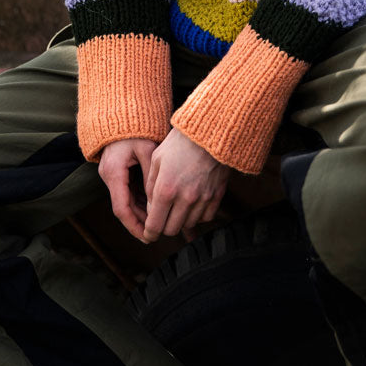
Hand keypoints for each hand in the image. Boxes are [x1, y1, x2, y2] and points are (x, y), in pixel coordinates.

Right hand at [98, 138, 158, 240]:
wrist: (122, 111)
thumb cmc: (136, 128)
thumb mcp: (148, 150)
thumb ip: (152, 175)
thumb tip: (160, 200)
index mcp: (114, 172)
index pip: (122, 208)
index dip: (134, 226)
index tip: (147, 237)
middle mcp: (109, 176)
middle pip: (123, 207)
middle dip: (139, 222)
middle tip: (155, 234)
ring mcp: (111, 174)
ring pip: (125, 201)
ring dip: (140, 212)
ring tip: (157, 223)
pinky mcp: (116, 171)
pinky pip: (127, 192)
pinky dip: (138, 201)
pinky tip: (152, 207)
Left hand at [143, 128, 228, 243]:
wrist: (210, 131)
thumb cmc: (180, 142)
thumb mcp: (157, 159)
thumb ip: (150, 187)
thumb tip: (151, 208)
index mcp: (166, 189)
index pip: (155, 225)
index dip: (149, 233)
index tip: (148, 234)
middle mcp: (185, 198)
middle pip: (171, 230)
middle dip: (164, 227)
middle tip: (162, 218)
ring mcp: (203, 199)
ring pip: (188, 225)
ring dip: (180, 220)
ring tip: (178, 207)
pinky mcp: (217, 196)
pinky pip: (205, 218)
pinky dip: (197, 215)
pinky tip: (193, 203)